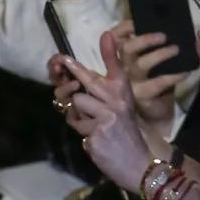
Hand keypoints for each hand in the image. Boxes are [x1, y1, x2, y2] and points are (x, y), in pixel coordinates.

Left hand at [61, 33, 151, 191]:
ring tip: (93, 126)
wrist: (139, 165)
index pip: (116, 70)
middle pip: (87, 84)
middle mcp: (116, 104)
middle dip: (72, 73)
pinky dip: (84, 134)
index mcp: (125, 96)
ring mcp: (105, 120)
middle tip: (60, 60)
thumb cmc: (128, 136)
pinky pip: (77, 127)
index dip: (110, 53)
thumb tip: (84, 83)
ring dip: (79, 116)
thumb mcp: (122, 111)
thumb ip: (105, 95)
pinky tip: (96, 141)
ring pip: (77, 106)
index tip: (107, 34)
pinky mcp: (95, 135)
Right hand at [111, 22, 184, 124]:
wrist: (154, 113)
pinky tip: (185, 71)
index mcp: (123, 56)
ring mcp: (131, 82)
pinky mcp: (142, 95)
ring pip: (141, 64)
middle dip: (144, 39)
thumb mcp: (148, 62)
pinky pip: (158, 83)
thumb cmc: (152, 81)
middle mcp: (123, 68)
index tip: (138, 21)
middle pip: (126, 49)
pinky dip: (173, 75)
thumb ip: (150, 47)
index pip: (116, 37)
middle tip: (163, 36)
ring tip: (176, 49)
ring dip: (160, 54)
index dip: (124, 27)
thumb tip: (168, 25)